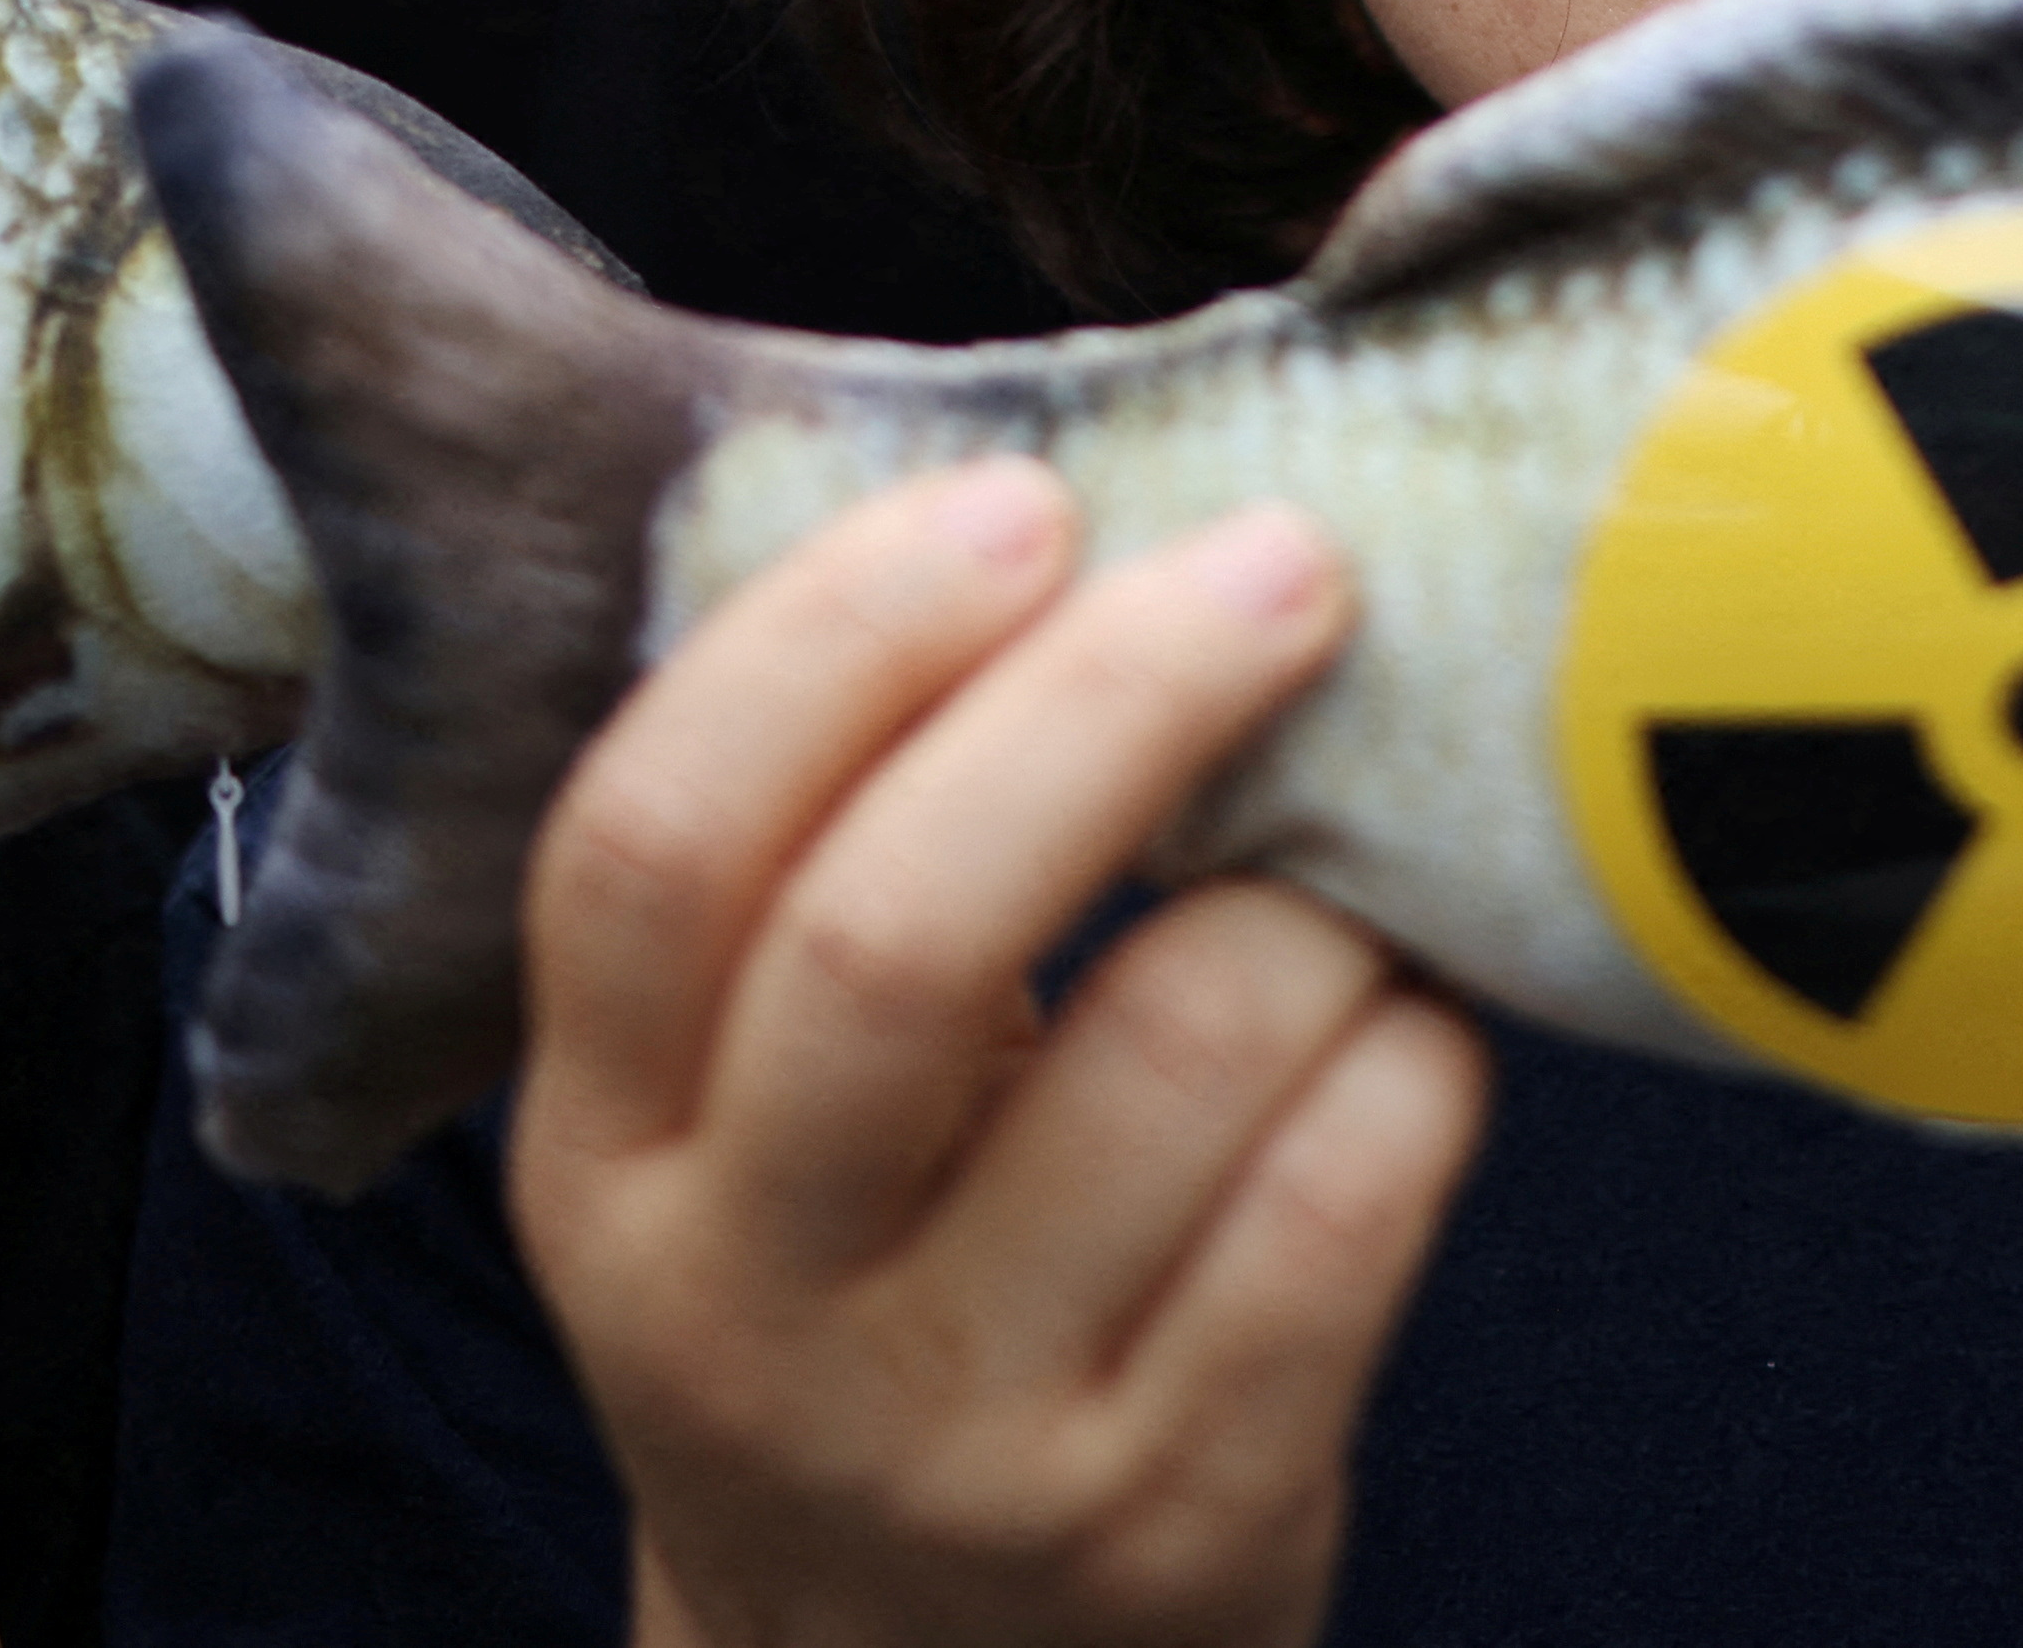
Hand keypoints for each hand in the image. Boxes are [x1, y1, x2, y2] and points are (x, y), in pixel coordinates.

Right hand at [512, 466, 1488, 1647]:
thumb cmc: (869, 1298)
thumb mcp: (744, 1132)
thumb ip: (826, 870)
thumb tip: (1065, 508)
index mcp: (601, 1153)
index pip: (650, 846)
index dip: (836, 638)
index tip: (1022, 503)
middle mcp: (742, 1305)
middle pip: (895, 935)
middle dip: (1117, 701)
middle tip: (1285, 564)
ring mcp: (961, 1436)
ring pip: (1186, 1048)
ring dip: (1321, 897)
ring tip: (1351, 867)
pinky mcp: (1178, 1519)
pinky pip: (1352, 1200)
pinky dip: (1420, 1061)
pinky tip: (1404, 1037)